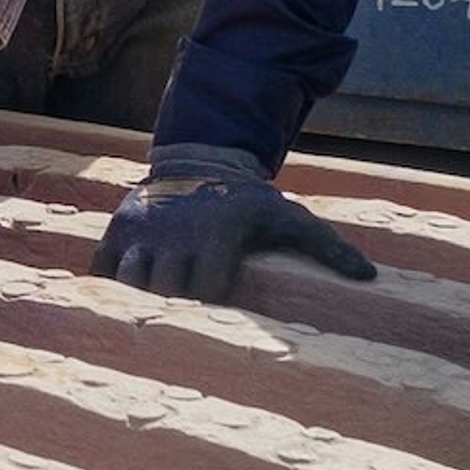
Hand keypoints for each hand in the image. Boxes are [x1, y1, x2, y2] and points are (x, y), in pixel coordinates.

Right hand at [92, 144, 379, 303]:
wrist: (201, 162)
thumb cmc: (249, 201)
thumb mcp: (290, 216)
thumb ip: (327, 246)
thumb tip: (369, 277)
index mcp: (217, 236)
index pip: (208, 290)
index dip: (215, 300)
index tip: (222, 298)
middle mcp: (176, 234)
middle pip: (168, 292)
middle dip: (179, 302)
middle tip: (189, 307)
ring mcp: (142, 231)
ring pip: (130, 282)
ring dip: (143, 295)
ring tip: (159, 299)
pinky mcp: (118, 228)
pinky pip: (100, 269)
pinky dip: (108, 283)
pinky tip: (126, 290)